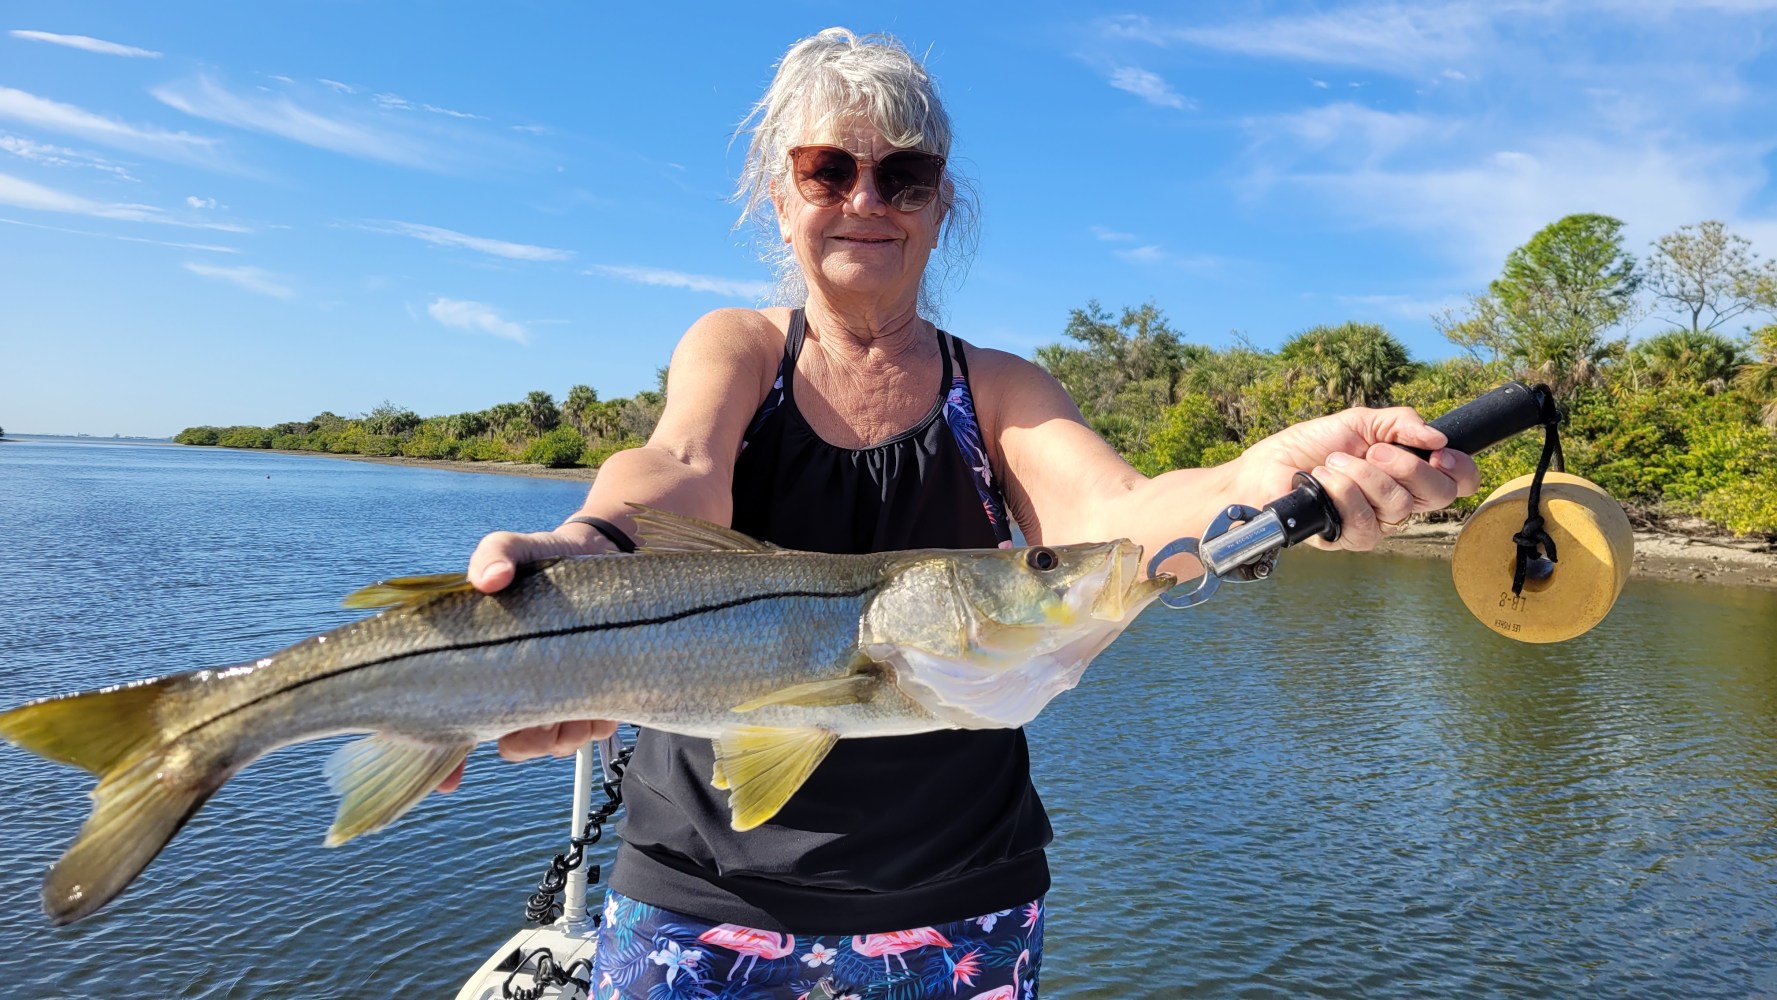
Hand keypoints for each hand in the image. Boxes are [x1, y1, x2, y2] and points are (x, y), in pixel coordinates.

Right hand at [437, 522, 624, 792]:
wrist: (602, 558)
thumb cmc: (544, 559)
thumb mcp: (516, 548)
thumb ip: (496, 554)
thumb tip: (488, 578)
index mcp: (483, 670)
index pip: (453, 727)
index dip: (447, 760)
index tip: (450, 782)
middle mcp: (515, 693)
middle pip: (510, 746)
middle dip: (524, 740)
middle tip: (540, 714)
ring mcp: (556, 701)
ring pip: (552, 745)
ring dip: (562, 730)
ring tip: (575, 694)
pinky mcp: (596, 702)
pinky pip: (593, 732)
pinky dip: (596, 719)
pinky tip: (601, 690)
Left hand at [1239, 407, 1480, 551]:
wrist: (1266, 467)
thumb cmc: (1310, 446)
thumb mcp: (1359, 422)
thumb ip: (1400, 423)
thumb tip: (1437, 436)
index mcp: (1407, 472)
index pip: (1456, 481)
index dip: (1460, 469)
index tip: (1439, 452)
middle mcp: (1398, 500)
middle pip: (1438, 495)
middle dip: (1407, 467)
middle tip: (1374, 451)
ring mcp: (1376, 522)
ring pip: (1399, 506)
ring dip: (1363, 476)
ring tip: (1333, 462)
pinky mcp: (1350, 538)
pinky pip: (1366, 521)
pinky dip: (1343, 493)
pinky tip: (1323, 480)